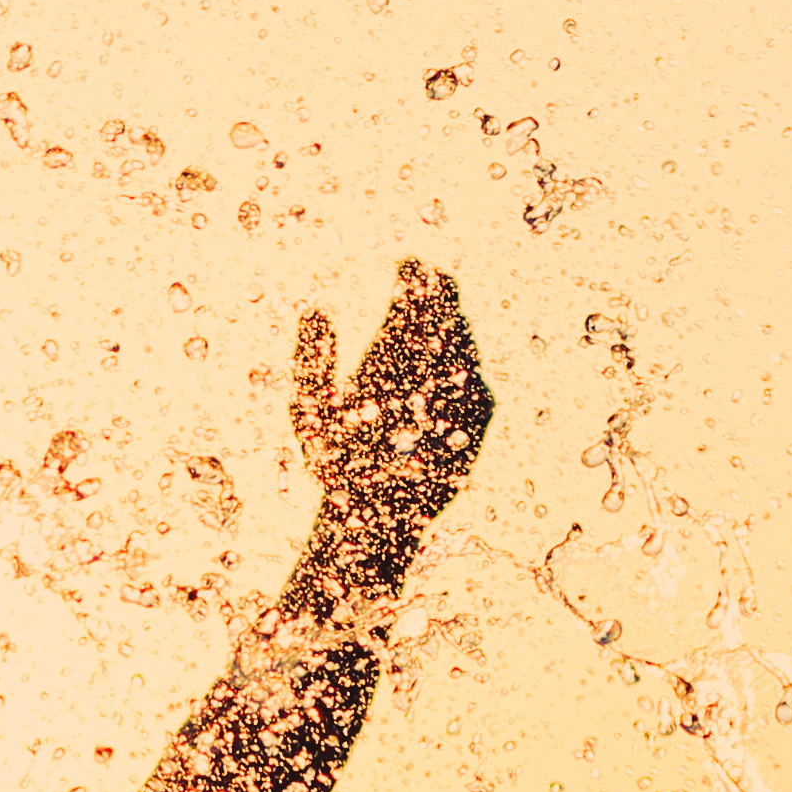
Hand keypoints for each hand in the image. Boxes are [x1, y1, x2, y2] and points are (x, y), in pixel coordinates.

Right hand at [287, 259, 491, 578]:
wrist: (380, 524)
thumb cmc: (336, 466)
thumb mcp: (310, 410)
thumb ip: (312, 357)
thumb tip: (316, 311)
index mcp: (396, 358)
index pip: (417, 296)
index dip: (413, 275)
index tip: (406, 267)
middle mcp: (440, 371)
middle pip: (448, 313)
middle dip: (436, 293)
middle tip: (425, 280)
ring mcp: (467, 393)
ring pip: (466, 342)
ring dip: (451, 324)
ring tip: (435, 316)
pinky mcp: (481, 417)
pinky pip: (477, 374)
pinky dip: (463, 358)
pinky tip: (449, 360)